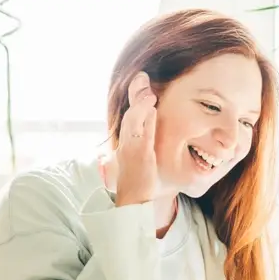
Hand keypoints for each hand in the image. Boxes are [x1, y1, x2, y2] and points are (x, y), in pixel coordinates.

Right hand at [114, 72, 157, 206]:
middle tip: (141, 76)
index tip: (142, 82)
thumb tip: (152, 122)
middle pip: (130, 114)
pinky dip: (144, 118)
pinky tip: (151, 106)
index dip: (136, 100)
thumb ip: (147, 141)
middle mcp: (126, 144)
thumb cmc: (142, 184)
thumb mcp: (145, 159)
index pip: (131, 118)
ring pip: (132, 121)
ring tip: (148, 88)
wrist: (134, 203)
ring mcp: (131, 150)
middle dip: (135, 95)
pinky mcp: (139, 156)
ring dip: (140, 103)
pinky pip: (140, 134)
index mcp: (128, 143)